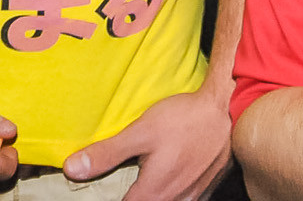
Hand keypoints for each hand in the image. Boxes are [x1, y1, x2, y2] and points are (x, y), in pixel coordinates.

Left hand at [65, 81, 231, 199]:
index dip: (108, 197)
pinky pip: (184, 200)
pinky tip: (170, 176)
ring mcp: (193, 199)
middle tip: (125, 180)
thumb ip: (107, 153)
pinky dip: (172, 193)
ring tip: (146, 178)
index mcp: (152, 195)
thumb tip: (73, 169)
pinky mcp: (206, 190)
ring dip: (152, 194)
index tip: (100, 189)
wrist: (229, 109)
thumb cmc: (184, 119)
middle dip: (131, 195)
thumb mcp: (141, 131)